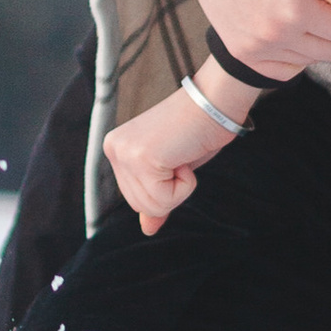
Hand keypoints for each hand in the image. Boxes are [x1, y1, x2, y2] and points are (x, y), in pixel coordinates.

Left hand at [103, 70, 259, 235]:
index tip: (175, 157)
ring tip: (182, 154)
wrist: (216, 101)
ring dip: (179, 187)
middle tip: (180, 155)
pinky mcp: (142, 159)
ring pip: (153, 206)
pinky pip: (165, 199)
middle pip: (141, 206)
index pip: (135, 198)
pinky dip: (186, 184)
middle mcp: (114, 149)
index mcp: (116, 148)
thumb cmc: (199, 128)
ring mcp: (125, 153)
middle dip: (170, 190)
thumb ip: (155, 197)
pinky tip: (185, 155)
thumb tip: (148, 229)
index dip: (164, 187)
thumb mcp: (173, 169)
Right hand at [137, 0, 330, 76]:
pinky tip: (288, 32)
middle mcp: (276, 36)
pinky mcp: (242, 54)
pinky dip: (293, 57)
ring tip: (300, 13)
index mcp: (295, 10)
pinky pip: (283, 72)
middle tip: (323, 5)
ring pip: (310, 62)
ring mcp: (256, 49)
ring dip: (314, 42)